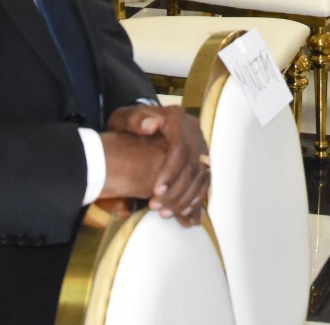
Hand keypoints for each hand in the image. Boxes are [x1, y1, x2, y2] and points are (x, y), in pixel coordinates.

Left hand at [107, 104, 210, 225]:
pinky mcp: (201, 155)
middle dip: (176, 189)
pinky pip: (204, 178)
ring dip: (185, 196)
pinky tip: (183, 210)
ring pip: (200, 173)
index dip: (171, 171)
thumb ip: (134, 121)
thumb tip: (151, 125)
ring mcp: (199, 142)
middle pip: (192, 163)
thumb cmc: (130, 125)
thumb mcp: (125, 118)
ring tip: (167, 212)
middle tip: (157, 207)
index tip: (155, 191)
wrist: (141, 123)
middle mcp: (193, 129)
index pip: (180, 147)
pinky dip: (195, 196)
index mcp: (176, 118)